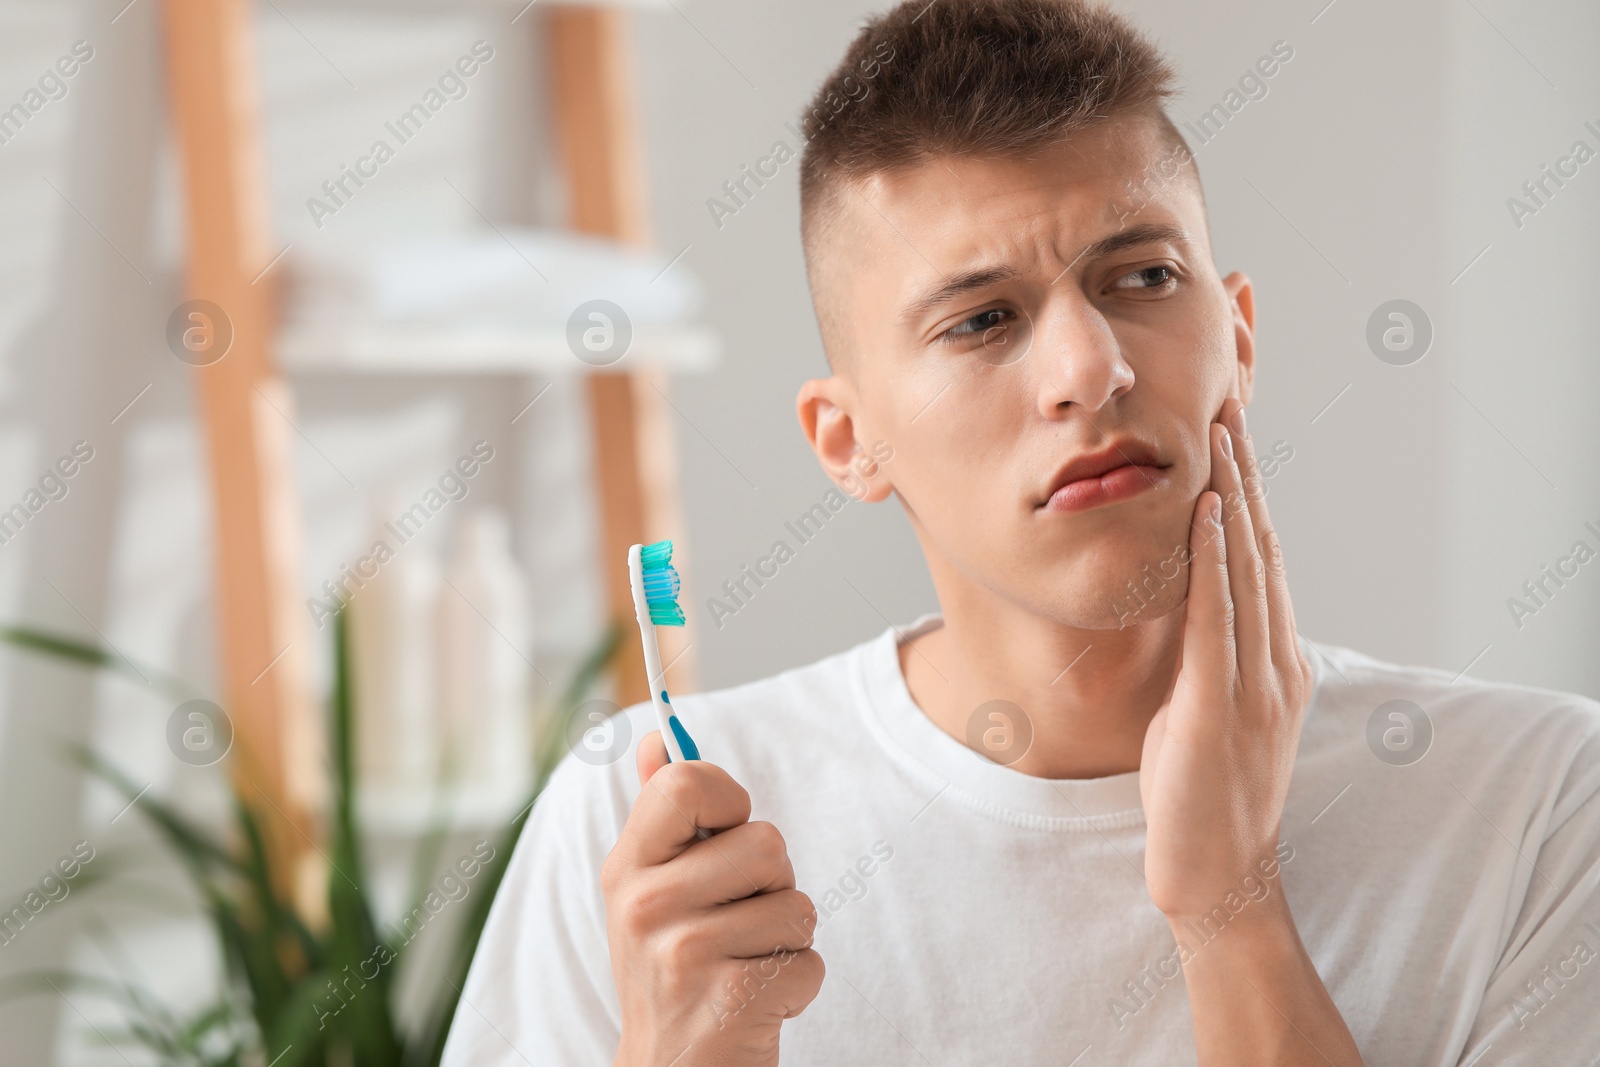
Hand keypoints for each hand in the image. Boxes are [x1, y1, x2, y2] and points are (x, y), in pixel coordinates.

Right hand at [603, 731, 823, 1066]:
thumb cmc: (673, 969)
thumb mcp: (650, 892)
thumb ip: (659, 813)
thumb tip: (657, 739)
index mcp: (628, 867)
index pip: (684, 783)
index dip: (728, 798)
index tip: (726, 831)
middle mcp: (646, 905)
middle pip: (766, 843)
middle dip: (772, 885)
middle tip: (736, 922)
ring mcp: (686, 954)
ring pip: (797, 903)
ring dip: (787, 938)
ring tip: (745, 962)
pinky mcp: (732, 999)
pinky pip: (809, 958)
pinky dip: (797, 984)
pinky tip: (756, 1002)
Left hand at [1138, 399, 1312, 919]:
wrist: (1217, 873)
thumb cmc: (1203, 789)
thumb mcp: (1210, 705)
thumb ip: (1209, 652)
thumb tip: (1185, 600)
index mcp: (1276, 659)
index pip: (1264, 559)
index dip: (1250, 495)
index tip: (1232, 436)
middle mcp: (1277, 662)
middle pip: (1261, 550)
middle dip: (1244, 477)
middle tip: (1230, 407)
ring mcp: (1255, 685)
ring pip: (1246, 572)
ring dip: (1232, 500)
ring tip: (1220, 438)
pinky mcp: (1220, 710)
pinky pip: (1217, 621)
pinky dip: (1213, 563)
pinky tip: (1207, 517)